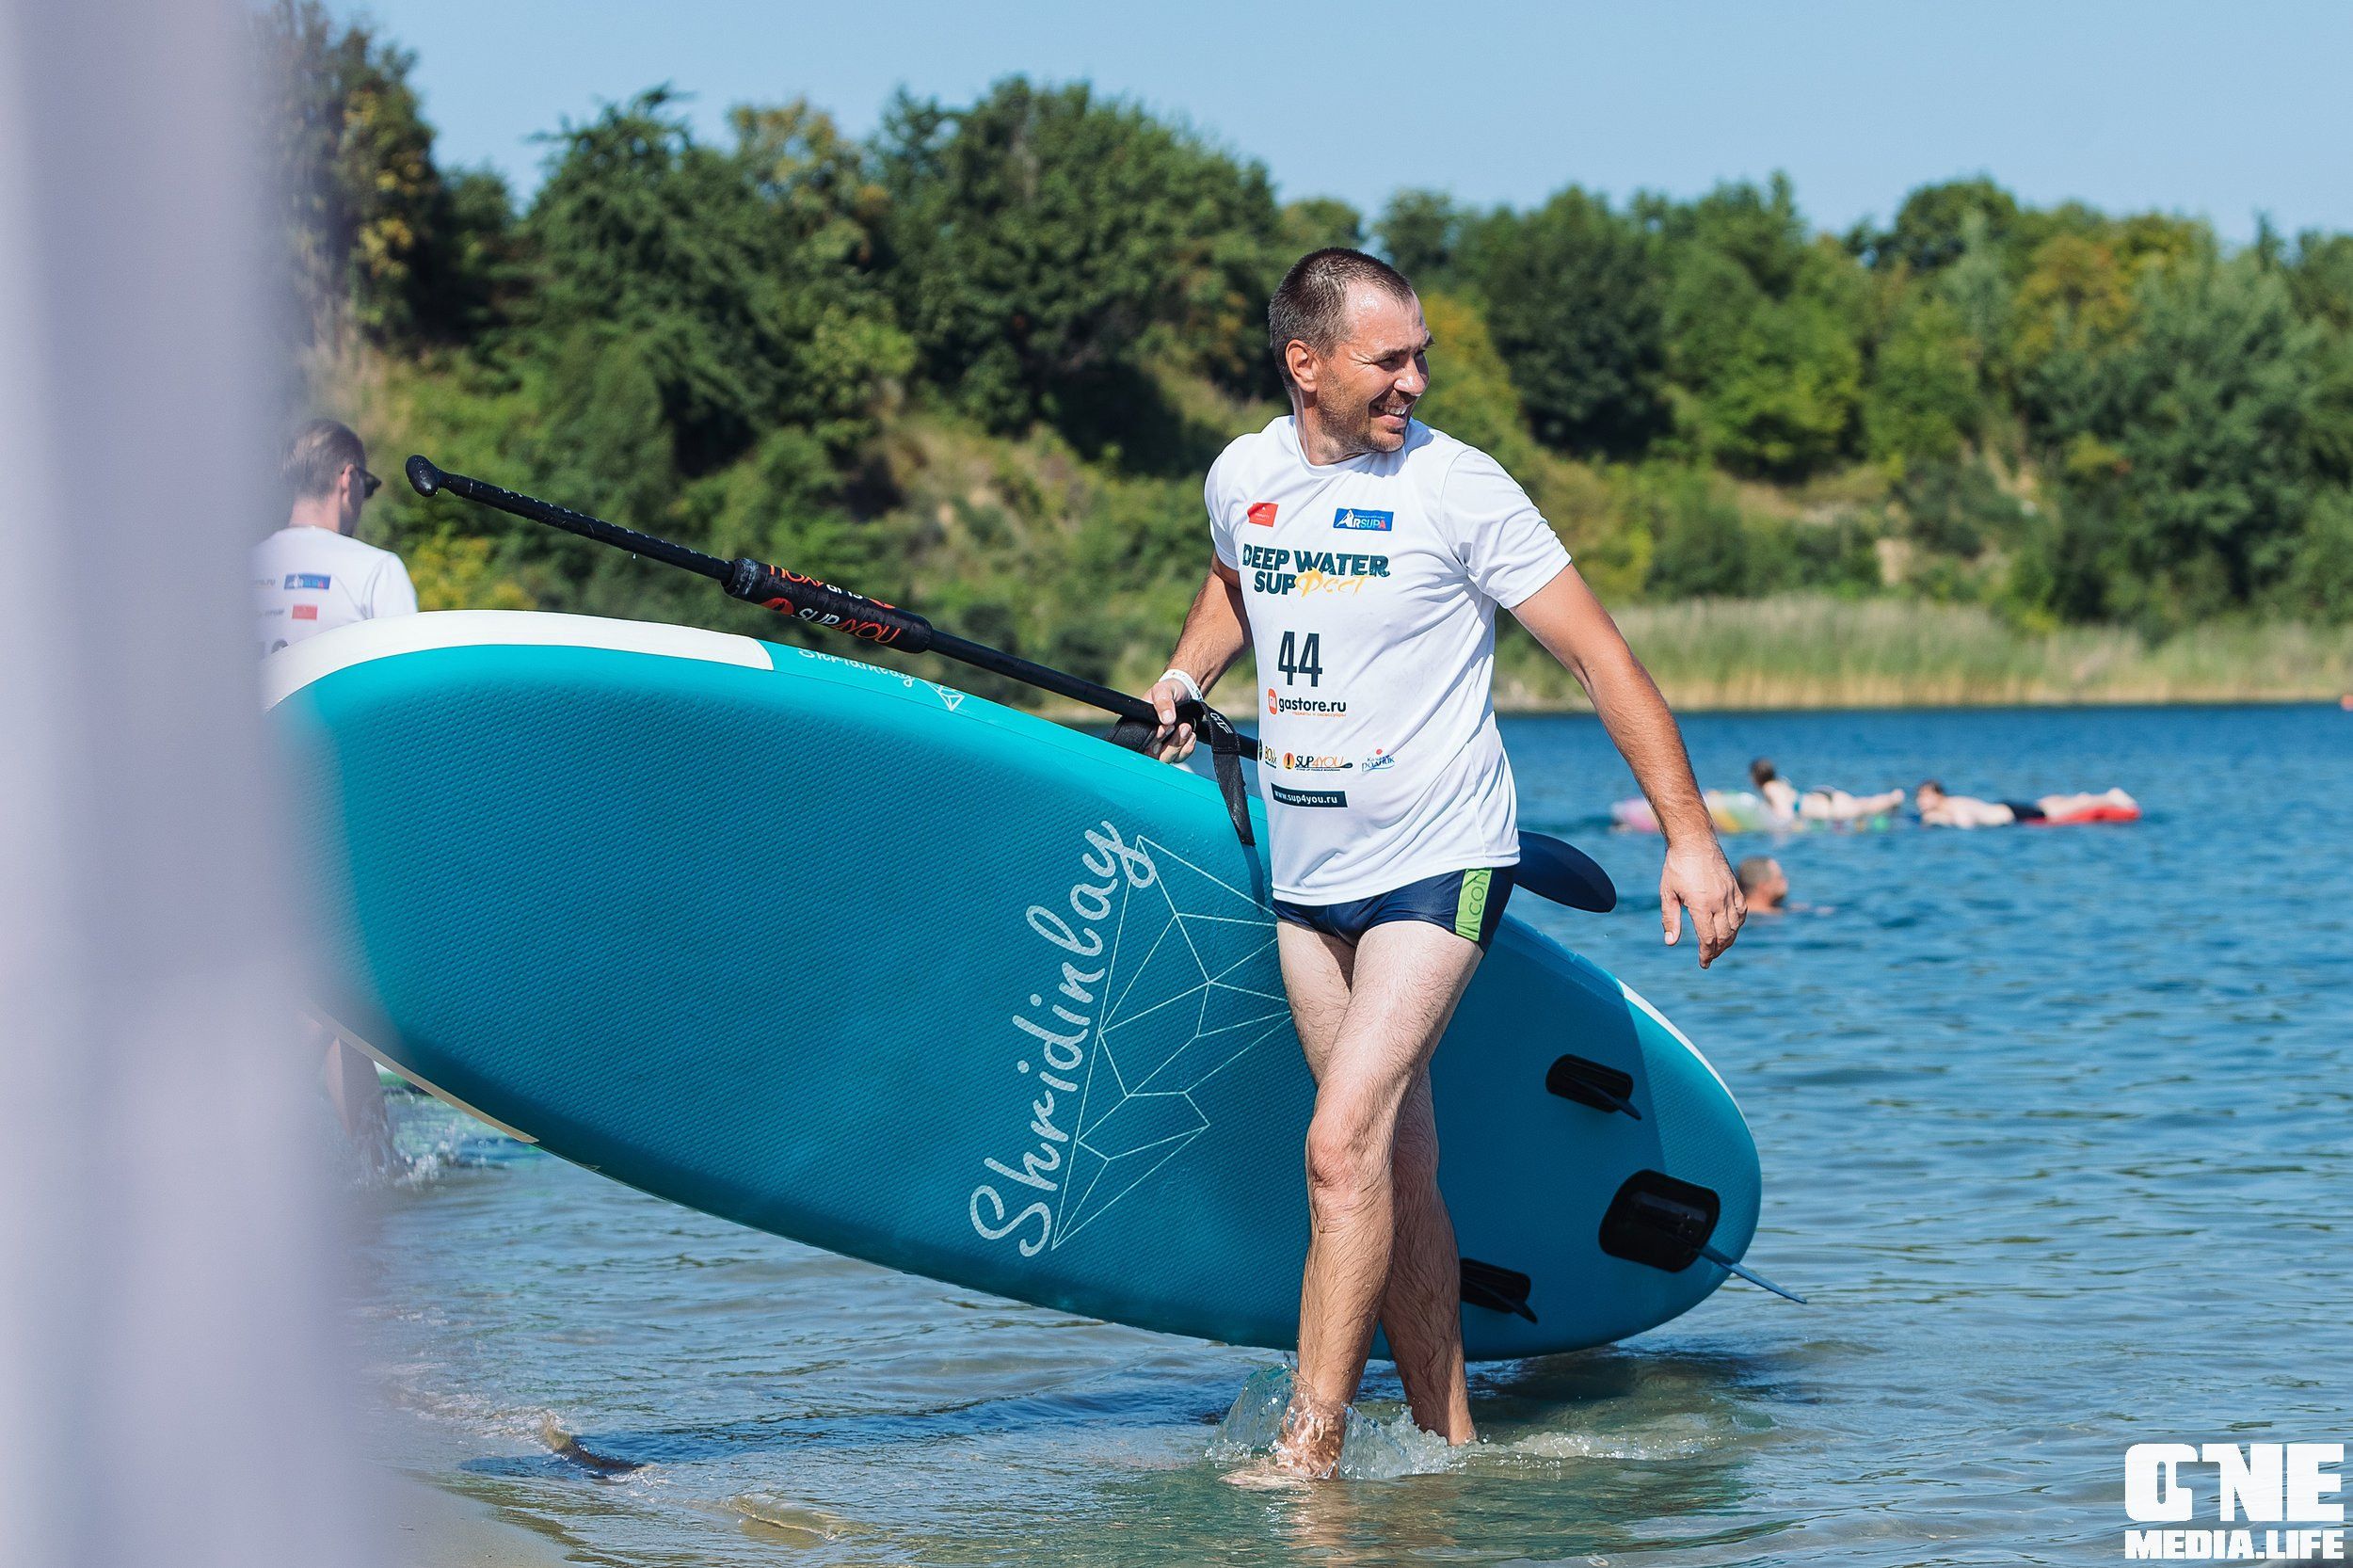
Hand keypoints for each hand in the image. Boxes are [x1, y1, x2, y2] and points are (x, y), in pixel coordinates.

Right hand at [1145, 677, 1195, 763]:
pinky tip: (1191, 735)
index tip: (1165, 728)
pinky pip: (1180, 757)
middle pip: (1154, 758)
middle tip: (1180, 727)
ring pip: (1168, 758)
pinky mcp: (1176, 748)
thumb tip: (1167, 719)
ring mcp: (1163, 746)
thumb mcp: (1163, 690)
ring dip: (1179, 745)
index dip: (1152, 742)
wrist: (1185, 692)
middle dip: (1170, 745)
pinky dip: (1187, 748)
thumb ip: (1163, 702)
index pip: (1140, 745)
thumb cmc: (1169, 691)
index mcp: (1139, 727)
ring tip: (1187, 727)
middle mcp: (1149, 740)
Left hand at [1660, 839, 1744, 967]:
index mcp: (1701, 905)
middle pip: (1724, 936)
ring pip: (1736, 926)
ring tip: (1719, 948)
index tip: (1703, 964)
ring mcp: (1730, 894)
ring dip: (1729, 940)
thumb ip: (1670, 919)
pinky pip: (1742, 912)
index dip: (1706, 954)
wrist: (1694, 840)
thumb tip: (1671, 942)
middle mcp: (1720, 901)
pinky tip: (1731, 929)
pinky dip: (1738, 924)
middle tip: (1709, 958)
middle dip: (1717, 951)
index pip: (1708, 939)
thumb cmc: (1677, 866)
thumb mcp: (1667, 893)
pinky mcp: (1735, 887)